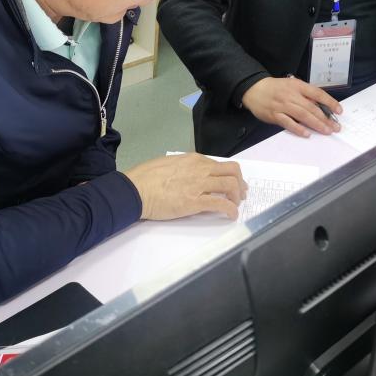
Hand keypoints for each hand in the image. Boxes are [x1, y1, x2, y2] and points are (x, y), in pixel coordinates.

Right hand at [123, 153, 246, 219]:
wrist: (135, 189)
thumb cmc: (146, 177)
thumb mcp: (169, 165)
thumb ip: (184, 169)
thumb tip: (191, 177)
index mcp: (194, 160)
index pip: (220, 165)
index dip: (231, 175)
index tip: (234, 184)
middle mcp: (201, 169)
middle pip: (233, 171)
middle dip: (240, 183)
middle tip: (241, 195)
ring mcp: (199, 184)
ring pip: (231, 185)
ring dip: (237, 197)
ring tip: (235, 206)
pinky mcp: (195, 201)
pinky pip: (221, 204)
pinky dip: (231, 210)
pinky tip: (232, 216)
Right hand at [241, 77, 342, 137]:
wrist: (254, 89)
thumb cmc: (276, 88)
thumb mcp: (292, 85)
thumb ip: (305, 94)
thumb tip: (321, 107)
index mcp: (297, 85)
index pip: (317, 93)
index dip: (330, 102)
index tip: (339, 111)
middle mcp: (291, 95)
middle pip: (312, 107)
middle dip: (325, 118)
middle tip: (335, 127)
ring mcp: (282, 105)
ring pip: (302, 115)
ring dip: (316, 124)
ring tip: (326, 131)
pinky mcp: (274, 115)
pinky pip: (288, 122)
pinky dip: (298, 128)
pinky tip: (306, 133)